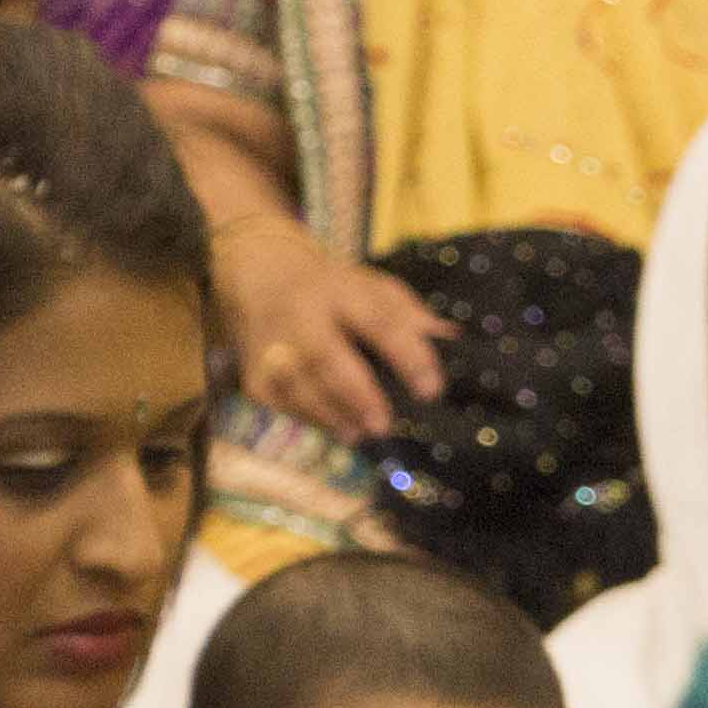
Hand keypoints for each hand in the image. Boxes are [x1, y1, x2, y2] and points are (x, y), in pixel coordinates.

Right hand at [217, 214, 453, 445]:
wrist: (261, 274)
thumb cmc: (334, 289)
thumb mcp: (373, 287)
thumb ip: (410, 316)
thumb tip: (453, 342)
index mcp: (339, 289)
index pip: (377, 321)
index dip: (407, 356)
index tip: (432, 390)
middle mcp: (299, 314)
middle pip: (324, 356)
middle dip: (357, 393)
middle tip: (384, 424)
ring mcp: (271, 345)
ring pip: (298, 386)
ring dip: (333, 415)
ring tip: (364, 434)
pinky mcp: (254, 374)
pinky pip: (282, 404)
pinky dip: (312, 420)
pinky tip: (341, 430)